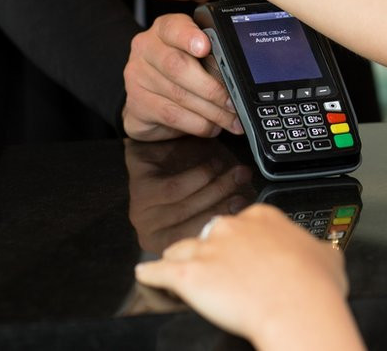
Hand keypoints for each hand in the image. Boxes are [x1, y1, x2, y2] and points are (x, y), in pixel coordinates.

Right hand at [123, 13, 243, 140]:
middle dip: (212, 87)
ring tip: (231, 119)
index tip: (205, 46)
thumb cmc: (178, 72)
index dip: (189, 37)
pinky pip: (173, 116)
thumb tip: (239, 74)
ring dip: (212, 111)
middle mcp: (147, 49)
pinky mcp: (138, 104)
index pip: (174, 27)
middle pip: (177, 66)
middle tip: (234, 101)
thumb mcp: (194, 55)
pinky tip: (212, 126)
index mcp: (164, 30)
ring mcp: (138, 77)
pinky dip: (198, 124)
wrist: (145, 97)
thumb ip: (212, 55)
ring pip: (179, 95)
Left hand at [125, 137, 255, 253]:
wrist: (165, 143)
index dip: (224, 224)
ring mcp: (141, 211)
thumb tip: (247, 220)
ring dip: (217, 187)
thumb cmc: (193, 176)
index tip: (246, 207)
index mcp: (168, 243)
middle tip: (245, 186)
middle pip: (191, 222)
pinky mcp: (139, 187)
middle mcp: (150, 232)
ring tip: (236, 172)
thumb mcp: (212, 199)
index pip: (196, 241)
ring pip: (184, 206)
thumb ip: (225, 212)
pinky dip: (198, 176)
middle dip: (224, 202)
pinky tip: (215, 165)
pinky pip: (172, 189)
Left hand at [135, 204, 364, 349]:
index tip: (244, 255)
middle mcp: (232, 227)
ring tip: (180, 270)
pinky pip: (159, 270)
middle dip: (212, 252)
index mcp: (263, 217)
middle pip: (210, 235)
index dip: (241, 243)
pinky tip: (146, 274)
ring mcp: (207, 249)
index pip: (242, 224)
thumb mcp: (327, 257)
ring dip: (181, 260)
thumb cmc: (314, 287)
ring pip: (182, 249)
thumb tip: (321, 253)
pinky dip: (151, 274)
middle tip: (222, 271)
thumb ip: (316, 249)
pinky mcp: (188, 275)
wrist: (298, 307)